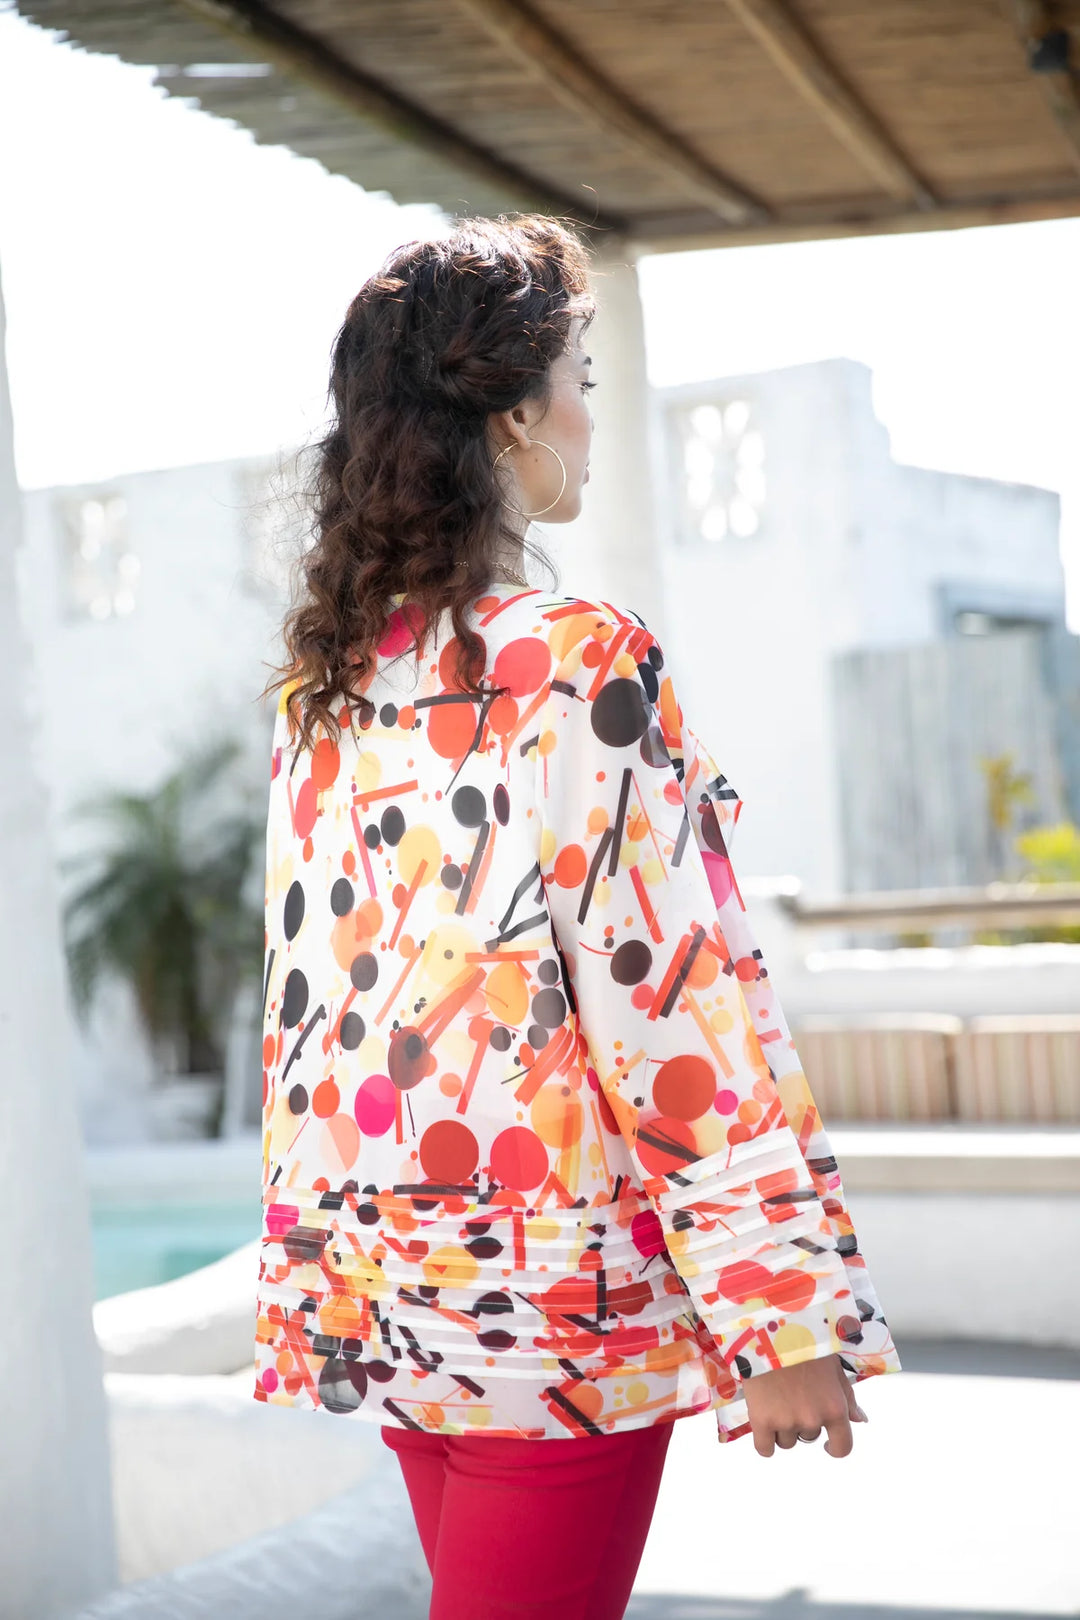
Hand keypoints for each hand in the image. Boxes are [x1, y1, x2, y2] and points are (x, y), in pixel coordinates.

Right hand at [741, 1352, 867, 1457]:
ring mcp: (786, 1421)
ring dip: (783, 1428)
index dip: (835, 1448)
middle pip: (809, 1437)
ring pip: (787, 1441)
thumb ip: (847, 1396)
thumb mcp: (832, 1366)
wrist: (768, 1330)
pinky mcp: (761, 1420)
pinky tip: (763, 1425)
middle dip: (803, 1421)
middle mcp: (813, 1419)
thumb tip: (861, 1420)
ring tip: (775, 1399)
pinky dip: (765, 1442)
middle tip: (792, 1396)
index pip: (843, 1447)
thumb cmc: (805, 1343)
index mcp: (835, 1407)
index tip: (828, 1445)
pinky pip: (765, 1448)